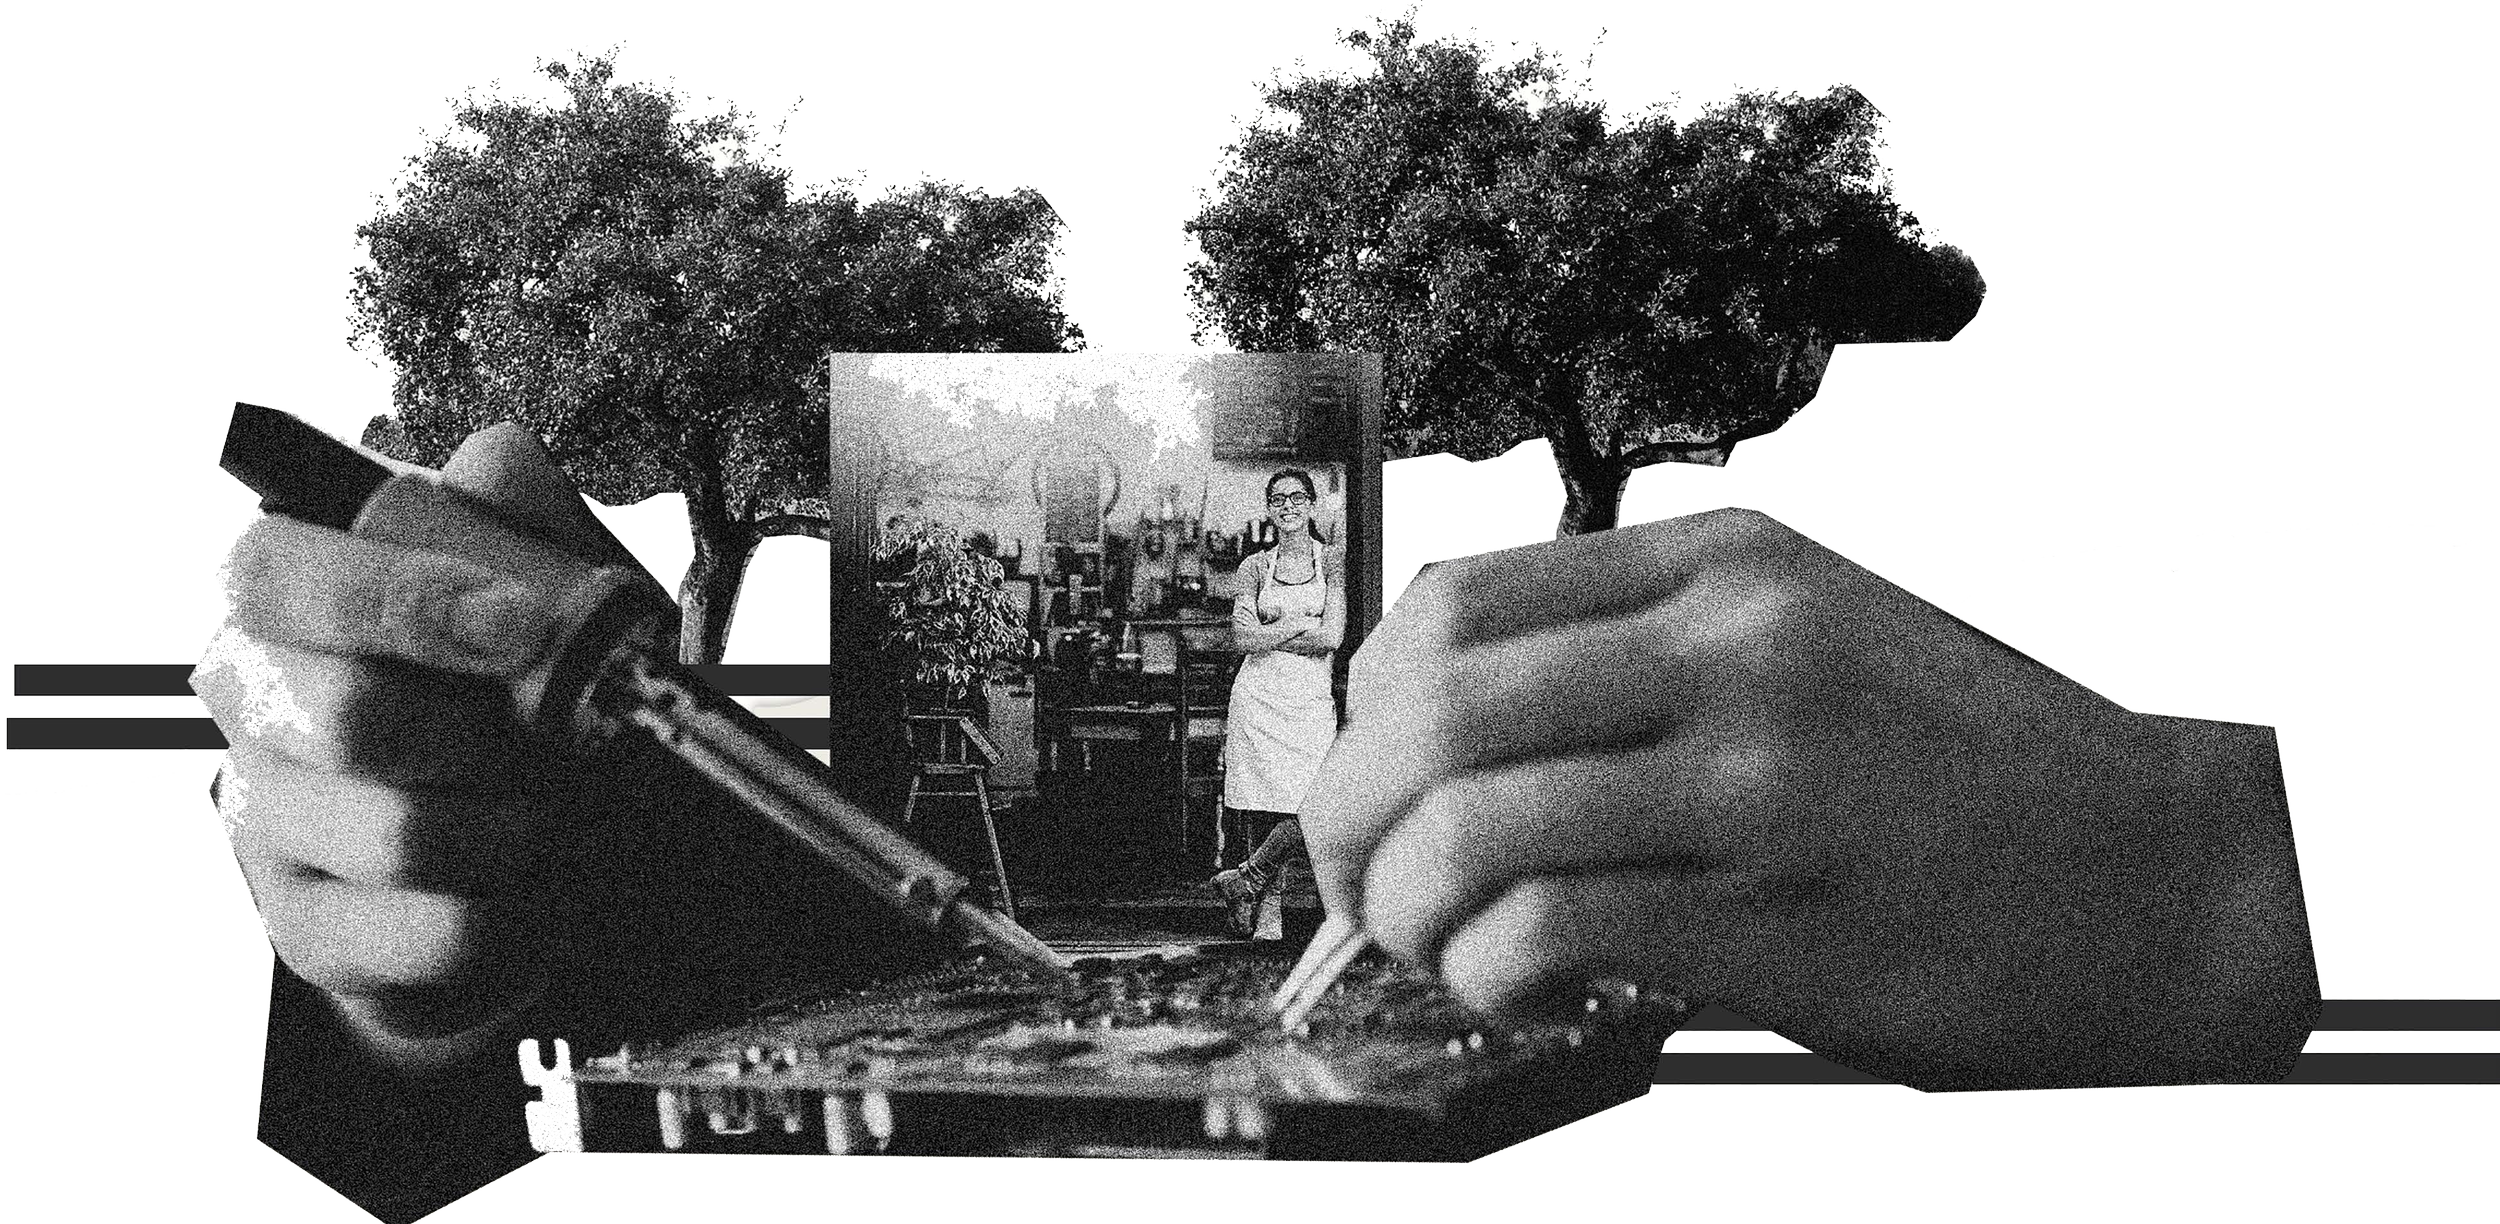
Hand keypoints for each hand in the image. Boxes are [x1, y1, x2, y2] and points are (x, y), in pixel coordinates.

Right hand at [203, 424, 941, 1071]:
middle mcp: (253, 706)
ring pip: (394, 833)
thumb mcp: (551, 589)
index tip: (524, 623)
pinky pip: (422, 932)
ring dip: (512, 826)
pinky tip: (532, 891)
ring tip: (549, 814)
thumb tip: (491, 463)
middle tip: (554, 741)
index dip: (400, 597)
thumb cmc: (528, 698)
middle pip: (339, 714)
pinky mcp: (311, 931)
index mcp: (291, 603)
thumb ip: (522, 517)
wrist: (548, 848)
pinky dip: (509, 915)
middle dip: (481, 734)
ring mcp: (271, 825)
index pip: (278, 572)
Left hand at [1301, 509, 2315, 1090]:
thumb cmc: (1972, 775)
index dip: (1364, 703)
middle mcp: (1730, 646)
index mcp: (1724, 566)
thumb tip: (1449, 739)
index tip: (1360, 774)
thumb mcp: (1812, 643)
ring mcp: (1752, 772)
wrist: (2161, 875)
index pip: (1455, 602)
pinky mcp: (1771, 906)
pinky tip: (1514, 989)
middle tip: (1347, 880)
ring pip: (1469, 816)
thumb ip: (1648, 659)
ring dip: (1401, 904)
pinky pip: (1548, 924)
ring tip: (1425, 946)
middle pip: (1431, 705)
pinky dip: (1487, 970)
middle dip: (1342, 810)